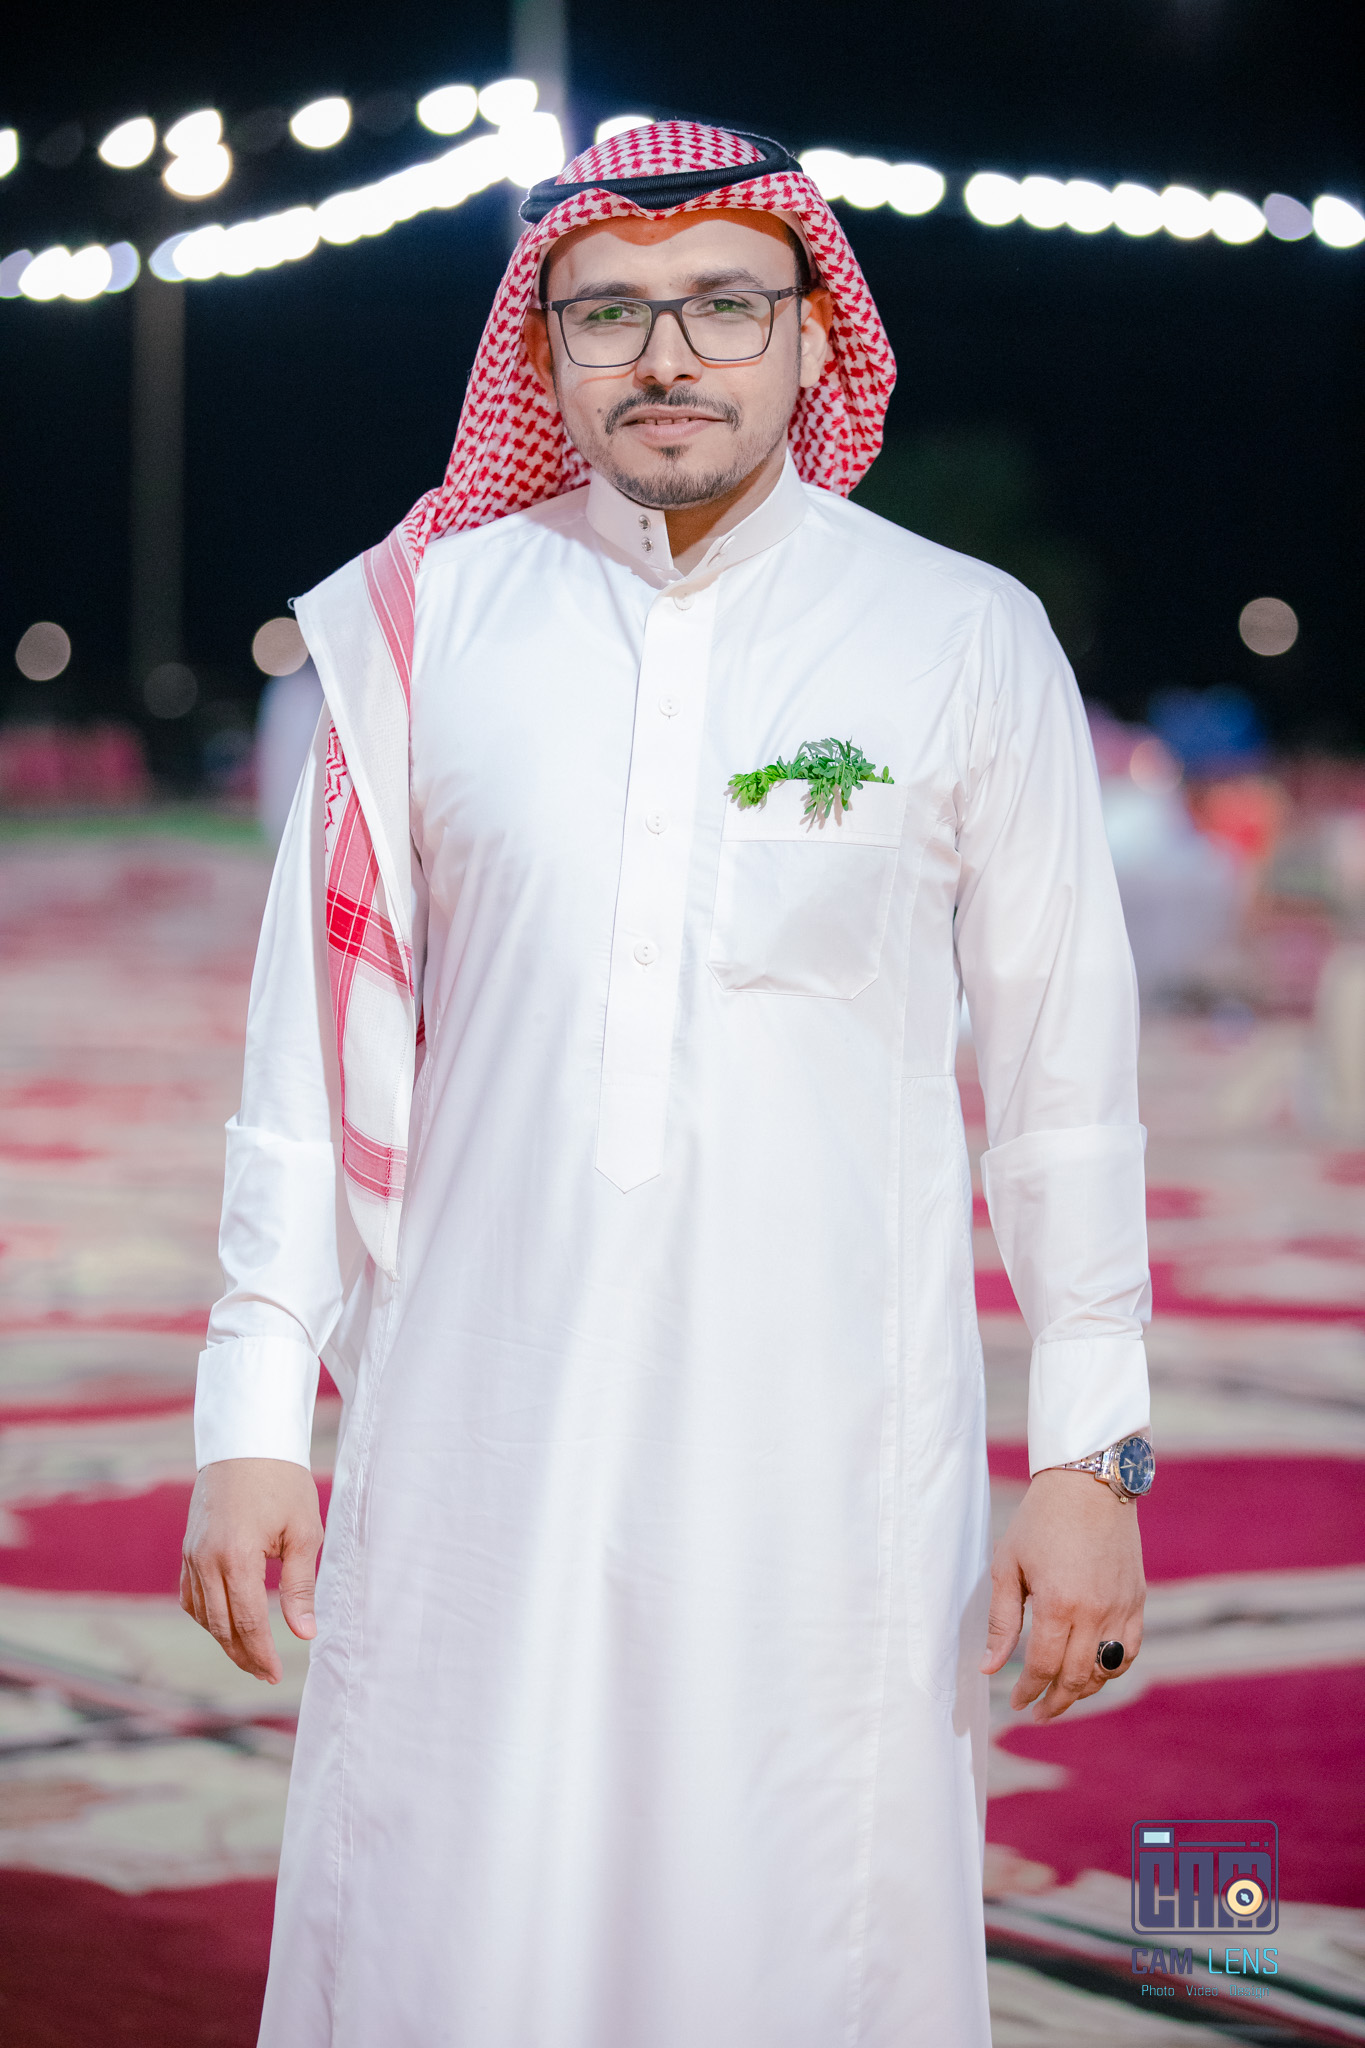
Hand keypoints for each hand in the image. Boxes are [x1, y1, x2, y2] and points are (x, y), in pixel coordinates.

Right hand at [180, 1457, 323, 1683]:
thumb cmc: (282, 1483)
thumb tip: (304, 1634)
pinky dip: (207, 1615)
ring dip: (224, 1639)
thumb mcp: (303, 1532)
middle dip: (243, 1654)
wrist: (246, 1442)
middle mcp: (206, 1560)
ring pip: (202, 1613)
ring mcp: (192, 1554)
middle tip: (266, 1673)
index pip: (247, 1621)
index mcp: (237, 1557)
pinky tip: (225, 1624)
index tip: (276, 1674)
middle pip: (220, 1625)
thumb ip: (300, 1586)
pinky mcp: (188, 1548)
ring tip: (250, 1655)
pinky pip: (191, 1594)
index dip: (262, 1652)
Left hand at [980, 1468, 1145, 1721]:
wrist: (1087, 1483)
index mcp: (1058, 1604)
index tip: (1016, 1702)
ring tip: (1062, 1697)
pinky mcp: (1137, 1600)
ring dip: (1084, 1691)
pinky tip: (1094, 1673)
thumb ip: (1001, 1621)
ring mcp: (1121, 1608)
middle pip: (1077, 1678)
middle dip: (1055, 1701)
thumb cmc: (1040, 1520)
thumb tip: (989, 1668)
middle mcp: (1095, 1613)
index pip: (1044, 1667)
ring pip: (1106, 1671)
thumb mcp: (1008, 1566)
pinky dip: (1112, 1669)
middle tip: (1038, 1712)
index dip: (1029, 1691)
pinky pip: (1129, 1651)